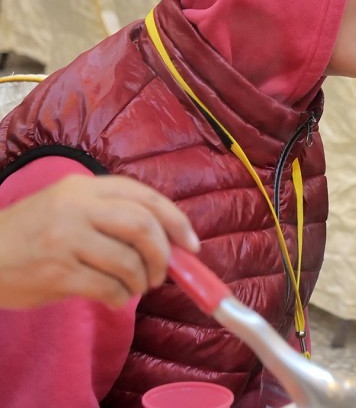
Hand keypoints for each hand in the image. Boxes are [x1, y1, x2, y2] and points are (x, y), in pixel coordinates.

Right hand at [0, 175, 199, 308]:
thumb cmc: (32, 233)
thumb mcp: (68, 207)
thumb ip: (111, 215)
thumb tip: (167, 242)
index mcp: (84, 187)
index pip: (144, 197)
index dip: (176, 221)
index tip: (191, 244)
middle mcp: (76, 207)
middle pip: (143, 226)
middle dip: (163, 254)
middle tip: (163, 273)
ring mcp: (65, 239)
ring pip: (128, 260)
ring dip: (142, 280)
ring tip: (137, 287)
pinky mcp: (57, 272)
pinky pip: (107, 287)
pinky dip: (121, 297)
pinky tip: (116, 298)